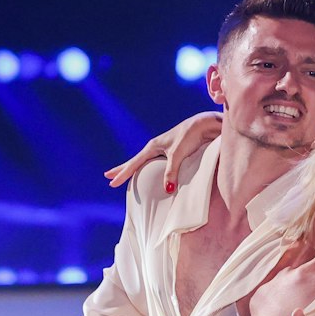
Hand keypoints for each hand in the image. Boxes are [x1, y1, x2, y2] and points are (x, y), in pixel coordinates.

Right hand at [104, 112, 224, 191]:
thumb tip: (168, 190)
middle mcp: (156, 147)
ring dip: (135, 169)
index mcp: (153, 146)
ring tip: (126, 175)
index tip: (111, 182)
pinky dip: (149, 169)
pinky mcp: (174, 152)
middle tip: (109, 177)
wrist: (205, 124)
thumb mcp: (179, 154)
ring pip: (144, 162)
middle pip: (135, 161)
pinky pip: (155, 163)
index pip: (133, 163)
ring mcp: (164, 149)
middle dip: (122, 169)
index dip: (122, 173)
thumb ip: (172, 172)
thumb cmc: (191, 136)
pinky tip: (150, 173)